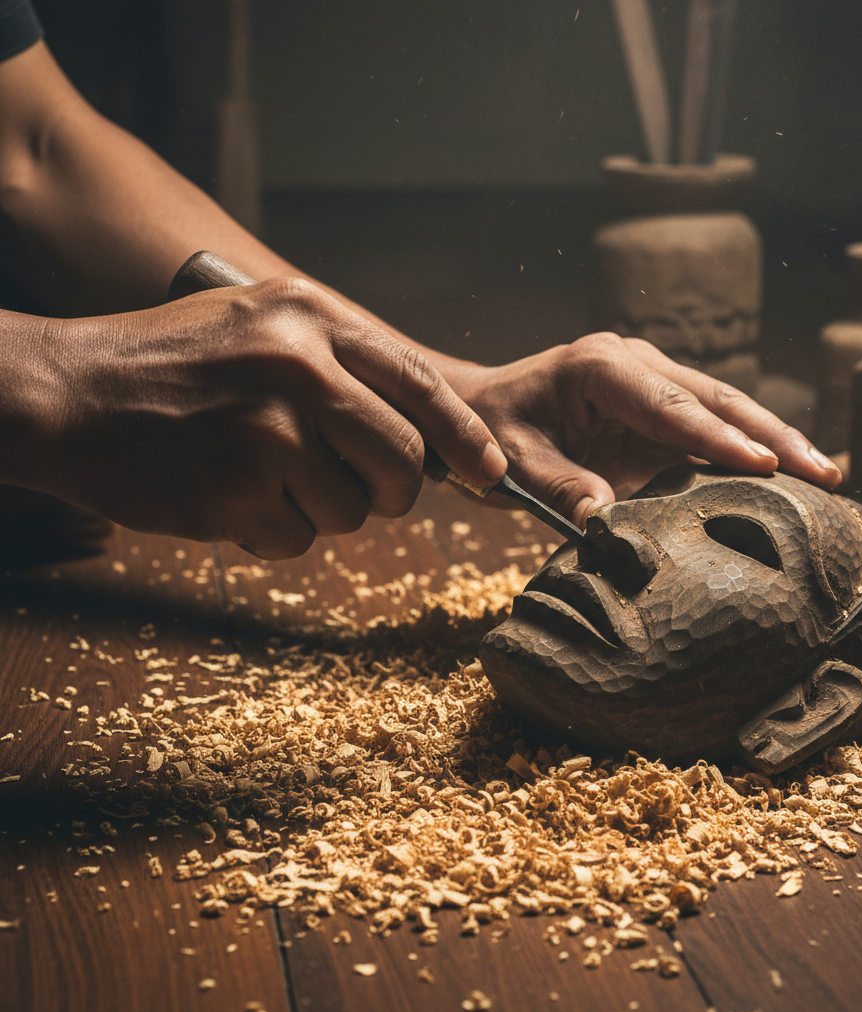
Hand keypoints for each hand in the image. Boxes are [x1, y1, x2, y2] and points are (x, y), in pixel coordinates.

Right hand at [15, 279, 506, 557]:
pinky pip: (298, 541)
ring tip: (259, 474)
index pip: (419, 385)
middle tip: (356, 488)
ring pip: (351, 511)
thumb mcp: (263, 326)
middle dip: (390, 491)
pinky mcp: (235, 491)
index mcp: (311, 318)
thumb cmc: (173, 364)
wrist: (71, 393)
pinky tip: (230, 496)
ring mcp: (267, 432)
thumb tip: (424, 433)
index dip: (464, 438)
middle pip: (402, 462)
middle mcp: (299, 369)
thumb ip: (343, 368)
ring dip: (316, 509)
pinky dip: (271, 533)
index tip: (490, 472)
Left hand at [447, 332, 841, 526]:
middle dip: (773, 436)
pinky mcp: (658, 410)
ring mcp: (652, 383)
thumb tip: (605, 522)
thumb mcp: (514, 461)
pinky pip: (710, 430)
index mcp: (602, 367)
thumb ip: (559, 488)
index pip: (673, 406)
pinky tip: (786, 479)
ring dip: (774, 442)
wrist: (485, 410)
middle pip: (715, 400)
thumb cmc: (493, 431)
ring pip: (724, 410)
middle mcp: (636, 365)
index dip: (721, 438)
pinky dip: (746, 453)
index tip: (768, 466)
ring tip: (825, 477)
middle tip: (824, 473)